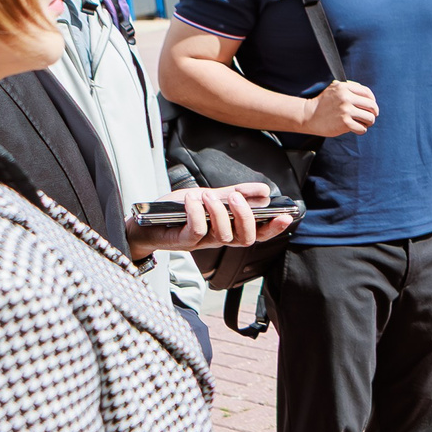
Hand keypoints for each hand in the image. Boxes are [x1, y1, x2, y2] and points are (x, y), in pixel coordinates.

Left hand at [123, 182, 294, 255]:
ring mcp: (202, 242)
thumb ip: (235, 194)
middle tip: (236, 197)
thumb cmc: (178, 210)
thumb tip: (263, 190)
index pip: (258, 233)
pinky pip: (197, 231)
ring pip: (222, 234)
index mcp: (229, 228)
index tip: (286, 216)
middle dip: (246, 217)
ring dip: (217, 211)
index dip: (273, 228)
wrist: (145, 221)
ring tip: (206, 194)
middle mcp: (219, 238)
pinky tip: (192, 199)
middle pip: (245, 239)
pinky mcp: (184, 241)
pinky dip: (197, 213)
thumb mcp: (210, 197)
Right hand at [302, 79, 378, 137]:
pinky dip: (361, 130)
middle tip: (370, 117)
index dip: (373, 101)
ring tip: (363, 123)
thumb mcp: (334, 88)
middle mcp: (346, 97)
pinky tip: (355, 128)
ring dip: (368, 122)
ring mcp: (346, 110)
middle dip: (373, 113)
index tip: (371, 107)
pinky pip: (362, 128)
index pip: (367, 93)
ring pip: (370, 118)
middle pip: (372, 106)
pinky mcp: (345, 123)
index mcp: (344, 87)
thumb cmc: (323, 103)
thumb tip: (367, 94)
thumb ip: (349, 87)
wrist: (308, 115)